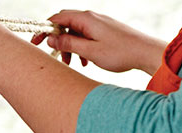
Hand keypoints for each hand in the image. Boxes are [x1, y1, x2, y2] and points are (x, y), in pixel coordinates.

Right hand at [31, 10, 166, 74]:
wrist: (146, 53)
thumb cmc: (120, 52)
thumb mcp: (90, 51)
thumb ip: (69, 45)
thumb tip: (51, 39)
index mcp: (86, 19)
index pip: (58, 19)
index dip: (44, 30)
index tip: (35, 42)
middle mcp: (92, 18)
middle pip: (65, 25)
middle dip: (56, 40)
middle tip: (51, 54)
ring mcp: (99, 24)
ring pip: (76, 33)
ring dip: (69, 47)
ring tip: (71, 63)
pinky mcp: (105, 31)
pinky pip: (86, 37)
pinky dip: (81, 48)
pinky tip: (85, 62)